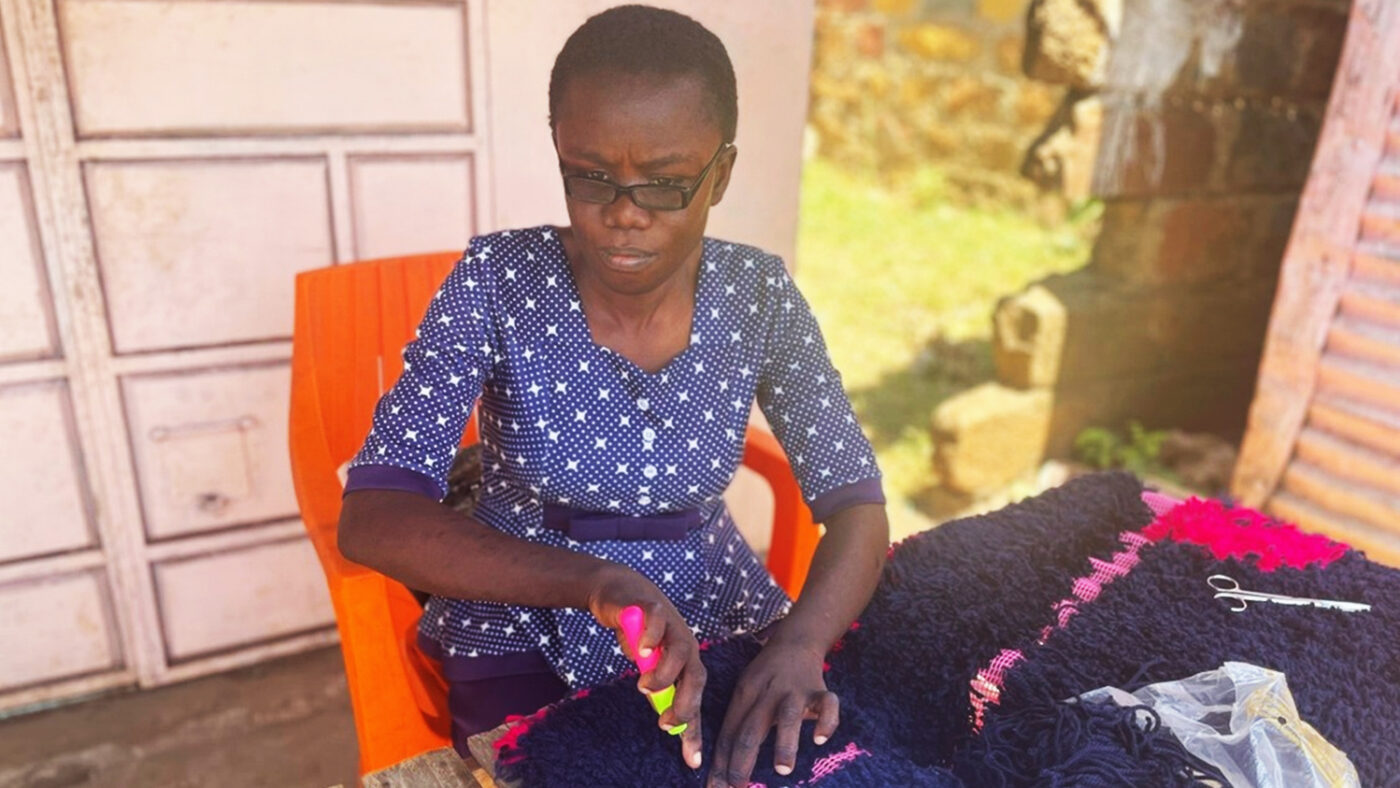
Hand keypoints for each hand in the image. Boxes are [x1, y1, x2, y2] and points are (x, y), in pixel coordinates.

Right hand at [587, 564, 706, 769]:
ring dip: (665, 673)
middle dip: (686, 704)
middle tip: (668, 722)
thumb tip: (668, 721)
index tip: (692, 760)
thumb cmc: (640, 634)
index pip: (695, 700)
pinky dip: (651, 637)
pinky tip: (642, 651)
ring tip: (646, 687)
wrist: (621, 593)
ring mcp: (671, 625)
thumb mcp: (647, 666)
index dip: (694, 730)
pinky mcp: (653, 607)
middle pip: (696, 677)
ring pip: (680, 651)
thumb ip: (658, 689)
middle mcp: (685, 645)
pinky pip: (657, 622)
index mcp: (687, 662)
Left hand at [707, 641, 837, 787]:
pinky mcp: (820, 690)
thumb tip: (723, 764)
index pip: (730, 732)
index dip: (722, 761)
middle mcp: (767, 693)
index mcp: (745, 694)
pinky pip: (827, 705)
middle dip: (742, 760)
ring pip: (787, 717)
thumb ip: (738, 723)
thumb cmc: (765, 676)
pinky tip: (819, 739)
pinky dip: (825, 721)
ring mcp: (795, 691)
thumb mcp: (744, 690)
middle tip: (737, 786)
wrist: (796, 640)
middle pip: (751, 728)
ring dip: (783, 743)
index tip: (716, 787)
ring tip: (781, 769)